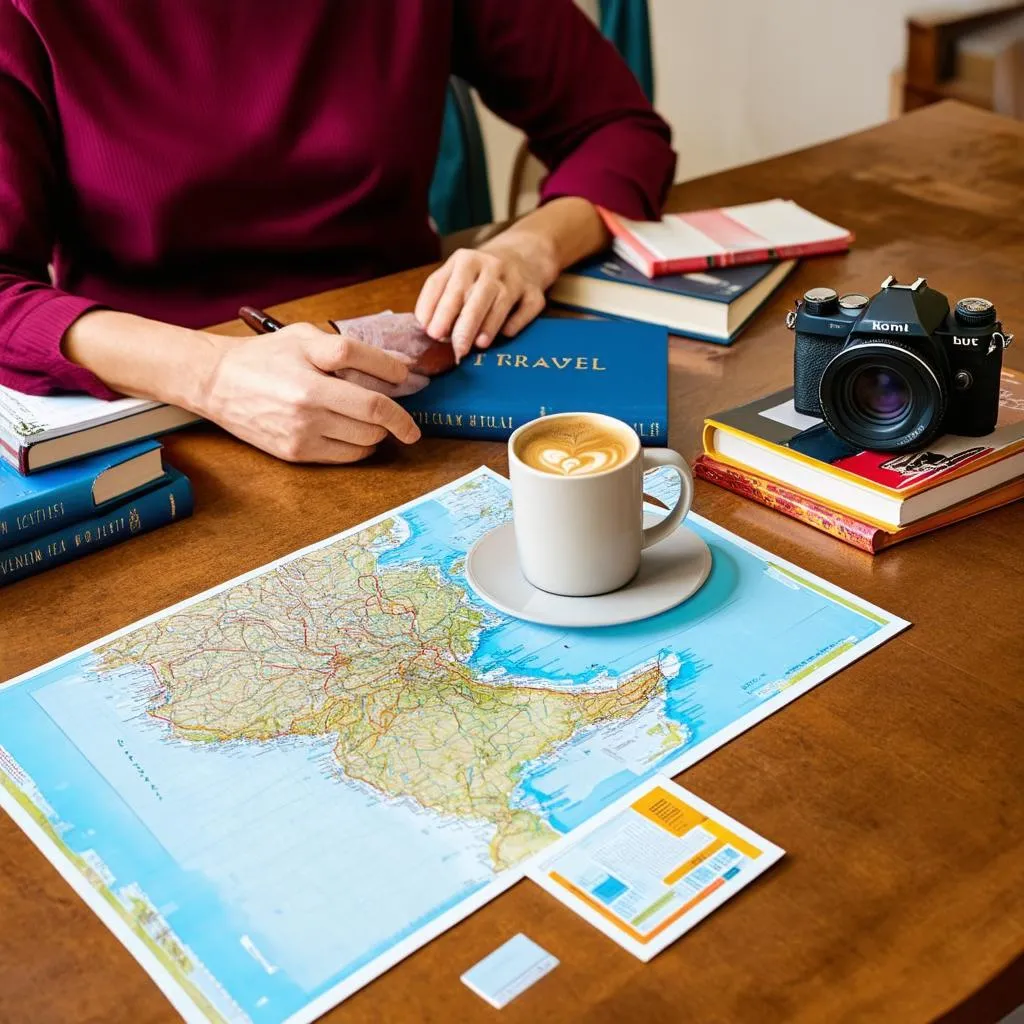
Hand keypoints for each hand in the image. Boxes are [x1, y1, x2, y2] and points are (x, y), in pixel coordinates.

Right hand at [201, 323, 420, 462]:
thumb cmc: (265, 357)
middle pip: (375, 409)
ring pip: (367, 438)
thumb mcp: (303, 337)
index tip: (407, 377)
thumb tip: (397, 367)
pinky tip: (357, 434)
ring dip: (382, 432)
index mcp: (309, 362)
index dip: (394, 370)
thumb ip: (347, 348)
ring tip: (375, 423)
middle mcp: (307, 399)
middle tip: (409, 420)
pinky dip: (363, 447)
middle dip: (401, 416)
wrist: (217, 384)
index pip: (365, 362)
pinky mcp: (297, 452)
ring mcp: (302, 430)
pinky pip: (348, 456)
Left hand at [414, 241, 554, 361]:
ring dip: (489, 323)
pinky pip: (526, 308)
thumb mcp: (458, 275)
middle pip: (473, 294)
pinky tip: (506, 334)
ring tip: (478, 344)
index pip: (445, 283)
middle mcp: (489, 266)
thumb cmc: (482, 274)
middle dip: (461, 322)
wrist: (525, 254)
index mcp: (463, 261)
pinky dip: (516, 321)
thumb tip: (428, 329)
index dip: (435, 308)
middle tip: (451, 345)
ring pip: (500, 301)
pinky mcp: (534, 292)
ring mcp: (514, 278)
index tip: (429, 331)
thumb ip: (441, 298)